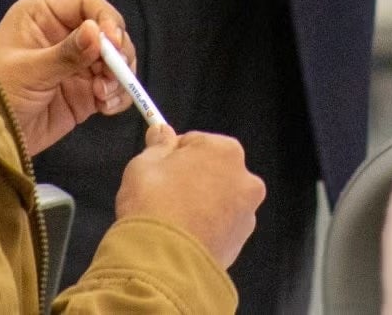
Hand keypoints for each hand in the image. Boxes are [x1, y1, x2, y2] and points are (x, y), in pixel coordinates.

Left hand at [0, 0, 135, 151]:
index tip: (114, 44)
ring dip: (118, 77)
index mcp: (44, 15)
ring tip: (104, 96)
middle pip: (108, 32)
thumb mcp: (28, 71)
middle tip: (115, 75)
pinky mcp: (84, 92)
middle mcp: (64, 34)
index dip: (106, 20)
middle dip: (117, 53)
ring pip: (115, 60)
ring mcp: (76, 65)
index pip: (87, 4)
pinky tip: (106, 107)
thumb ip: (65, 53)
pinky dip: (116, 96)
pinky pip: (112, 88)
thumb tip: (97, 33)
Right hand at [114, 121, 265, 270]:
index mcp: (226, 150)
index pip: (195, 142)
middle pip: (213, 171)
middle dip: (192, 180)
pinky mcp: (241, 243)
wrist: (163, 261)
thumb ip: (158, 145)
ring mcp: (247, 213)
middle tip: (164, 196)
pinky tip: (184, 238)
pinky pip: (220, 227)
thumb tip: (161, 130)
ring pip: (219, 201)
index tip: (157, 171)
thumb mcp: (144, 164)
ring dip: (202, 206)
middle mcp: (245, 178)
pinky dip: (206, 229)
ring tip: (174, 221)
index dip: (173, 156)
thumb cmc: (153, 202)